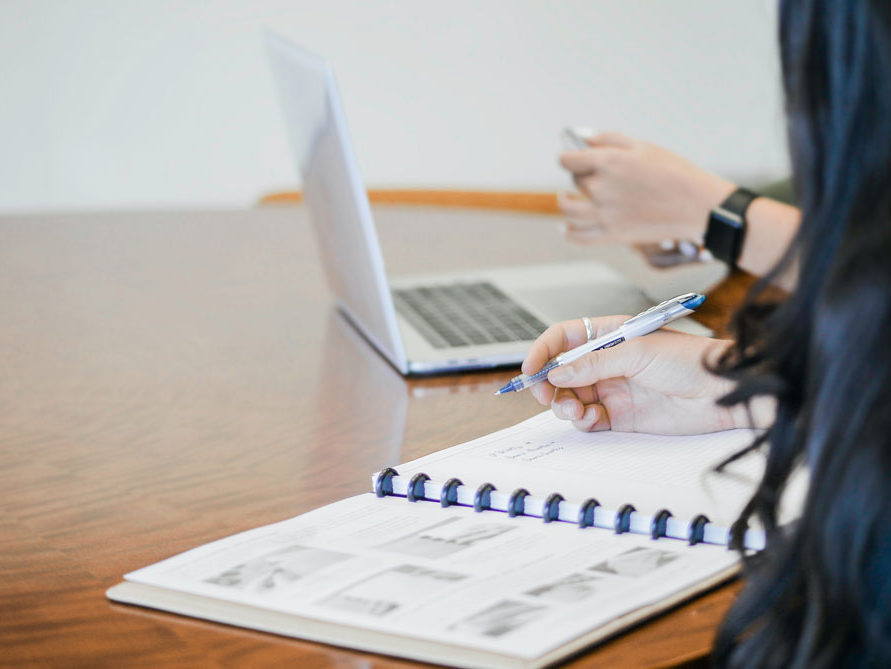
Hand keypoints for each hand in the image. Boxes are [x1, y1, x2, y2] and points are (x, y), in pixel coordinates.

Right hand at [522, 315, 744, 433]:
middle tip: (546, 396)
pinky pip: (587, 419)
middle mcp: (607, 362)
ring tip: (575, 410)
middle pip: (561, 371)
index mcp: (609, 335)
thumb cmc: (690, 360)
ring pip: (570, 397)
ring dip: (564, 405)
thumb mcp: (637, 352)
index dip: (543, 351)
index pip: (564, 338)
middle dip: (548, 384)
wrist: (724, 394)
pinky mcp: (620, 416)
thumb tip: (557, 373)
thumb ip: (593, 364)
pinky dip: (582, 421)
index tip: (529, 369)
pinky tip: (591, 419)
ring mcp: (612, 389)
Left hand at [557, 132, 735, 244]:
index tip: (572, 157)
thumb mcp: (643, 146)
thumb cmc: (674, 172)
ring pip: (569, 209)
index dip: (568, 156)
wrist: (697, 205)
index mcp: (608, 162)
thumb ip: (608, 139)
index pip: (568, 160)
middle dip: (581, 174)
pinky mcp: (613, 235)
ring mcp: (605, 214)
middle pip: (575, 180)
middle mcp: (602, 188)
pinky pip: (580, 237)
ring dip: (565, 201)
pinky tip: (567, 227)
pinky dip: (569, 233)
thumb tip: (583, 139)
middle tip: (594, 174)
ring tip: (567, 197)